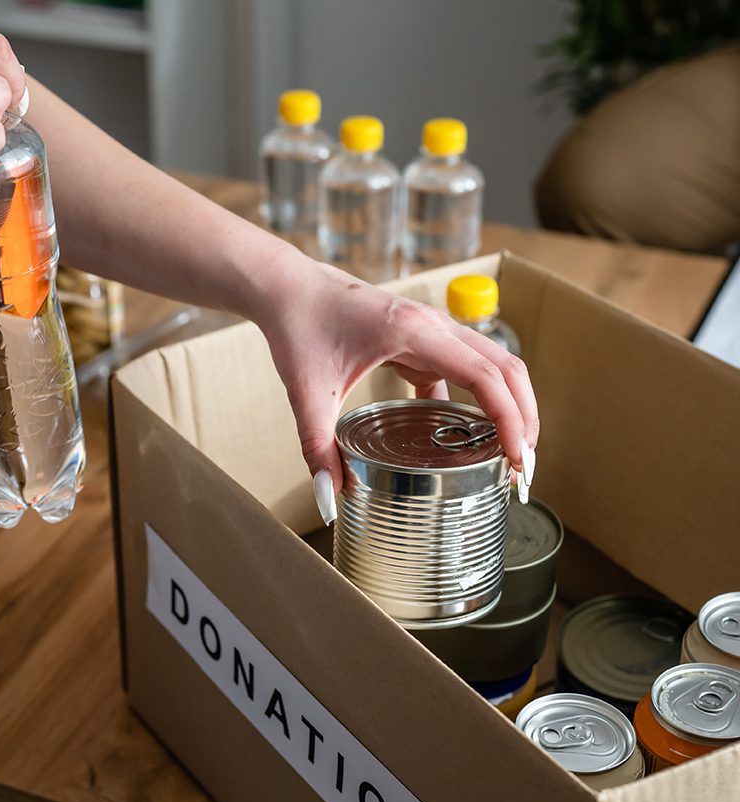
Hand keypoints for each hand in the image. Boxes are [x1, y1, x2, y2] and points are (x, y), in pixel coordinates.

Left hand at [253, 251, 539, 515]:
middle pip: (506, 369)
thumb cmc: (297, 328)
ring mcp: (430, 329)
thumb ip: (317, 449)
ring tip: (507, 453)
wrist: (286, 289)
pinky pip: (461, 368)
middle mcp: (434, 325)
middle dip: (524, 418)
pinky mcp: (419, 337)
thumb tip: (329, 502)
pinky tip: (461, 435)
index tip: (517, 461)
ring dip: (507, 405)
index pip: (486, 378)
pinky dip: (472, 399)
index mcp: (416, 332)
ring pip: (491, 365)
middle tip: (523, 467)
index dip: (511, 421)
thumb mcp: (307, 394)